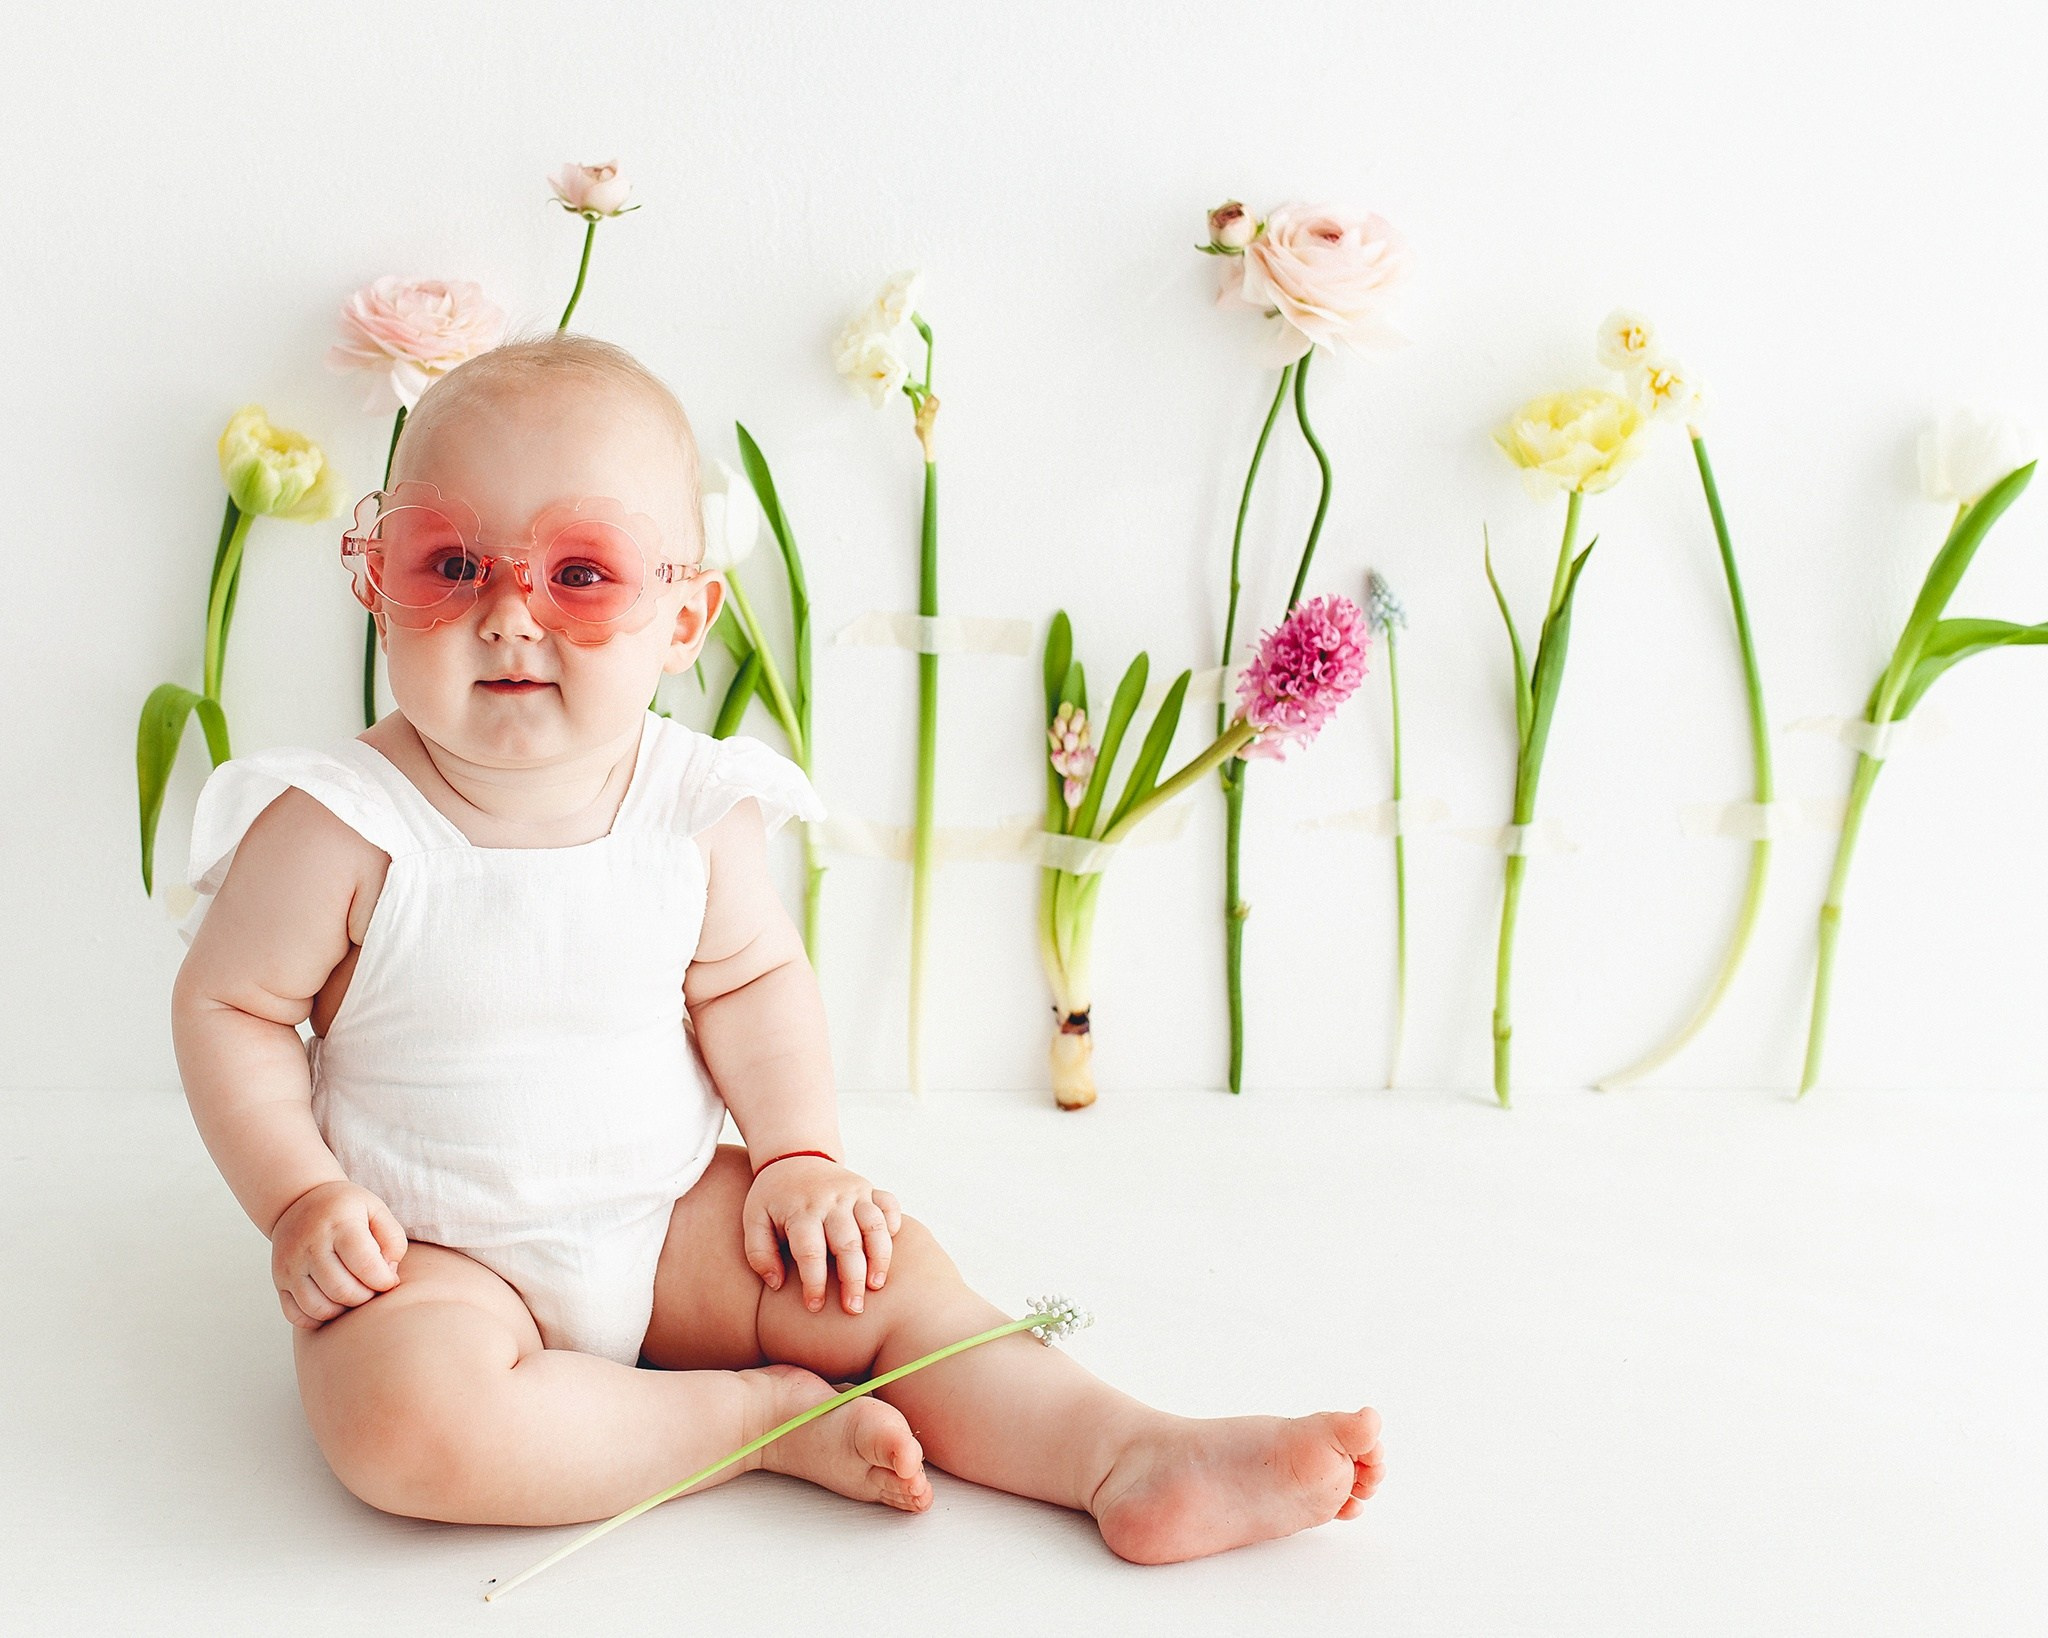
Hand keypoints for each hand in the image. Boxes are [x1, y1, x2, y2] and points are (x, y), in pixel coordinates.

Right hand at [268, 1180, 407, 1330]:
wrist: (297, 1201)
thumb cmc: (345, 1209)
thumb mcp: (376, 1210)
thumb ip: (393, 1240)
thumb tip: (388, 1275)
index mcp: (339, 1225)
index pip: (365, 1265)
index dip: (384, 1281)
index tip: (389, 1280)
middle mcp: (310, 1246)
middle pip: (342, 1290)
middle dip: (365, 1298)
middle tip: (372, 1289)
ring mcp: (291, 1265)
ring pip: (318, 1308)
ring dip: (342, 1311)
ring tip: (353, 1295)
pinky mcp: (279, 1281)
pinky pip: (296, 1315)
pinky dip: (317, 1319)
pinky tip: (331, 1303)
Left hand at [743, 1157, 902, 1315]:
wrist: (794, 1157)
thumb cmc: (772, 1198)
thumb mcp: (753, 1221)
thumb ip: (759, 1254)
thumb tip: (777, 1284)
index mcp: (800, 1210)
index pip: (810, 1251)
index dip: (814, 1282)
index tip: (815, 1306)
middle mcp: (830, 1200)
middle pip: (847, 1243)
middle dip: (853, 1279)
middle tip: (854, 1309)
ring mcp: (853, 1192)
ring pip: (874, 1225)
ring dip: (879, 1258)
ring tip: (876, 1286)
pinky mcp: (869, 1188)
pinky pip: (889, 1204)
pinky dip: (893, 1224)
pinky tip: (889, 1248)